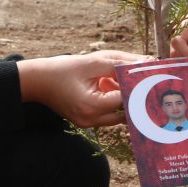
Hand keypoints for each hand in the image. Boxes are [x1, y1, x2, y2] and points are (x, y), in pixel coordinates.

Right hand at [17, 49, 148, 126]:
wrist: (36, 81)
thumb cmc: (62, 69)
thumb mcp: (92, 62)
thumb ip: (120, 63)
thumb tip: (146, 63)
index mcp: (92, 106)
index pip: (126, 99)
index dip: (139, 86)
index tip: (151, 76)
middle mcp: (91, 120)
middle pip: (125, 112)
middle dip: (133, 95)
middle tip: (145, 81)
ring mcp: (87, 124)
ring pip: (118, 115)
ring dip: (122, 99)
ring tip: (120, 81)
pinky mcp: (85, 122)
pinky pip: (107, 115)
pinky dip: (112, 102)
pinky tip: (107, 86)